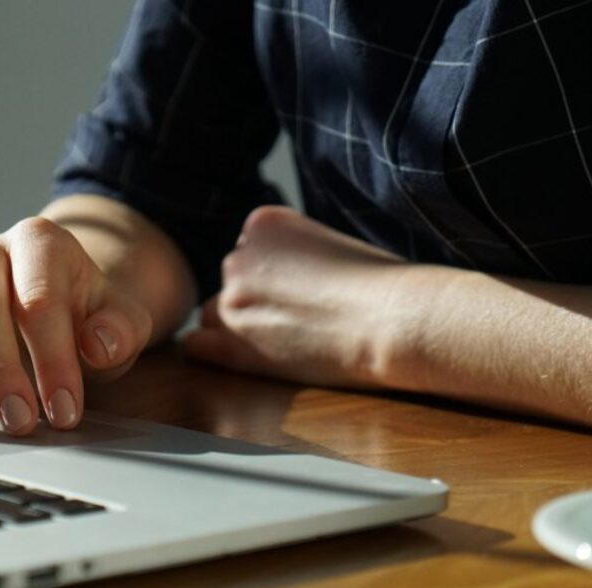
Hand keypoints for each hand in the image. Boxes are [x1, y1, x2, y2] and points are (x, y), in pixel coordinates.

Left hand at [182, 206, 436, 389]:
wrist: (395, 319)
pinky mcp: (232, 345)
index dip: (275, 278)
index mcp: (262, 223)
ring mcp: (231, 300)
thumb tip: (283, 283)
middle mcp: (237, 256)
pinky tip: (243, 360)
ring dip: (241, 329)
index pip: (249, 254)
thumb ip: (293, 256)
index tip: (305, 290)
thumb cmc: (384, 286)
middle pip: (232, 284)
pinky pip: (195, 348)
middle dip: (257, 301)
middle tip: (300, 319)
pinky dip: (212, 354)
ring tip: (286, 342)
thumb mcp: (331, 244)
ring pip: (216, 316)